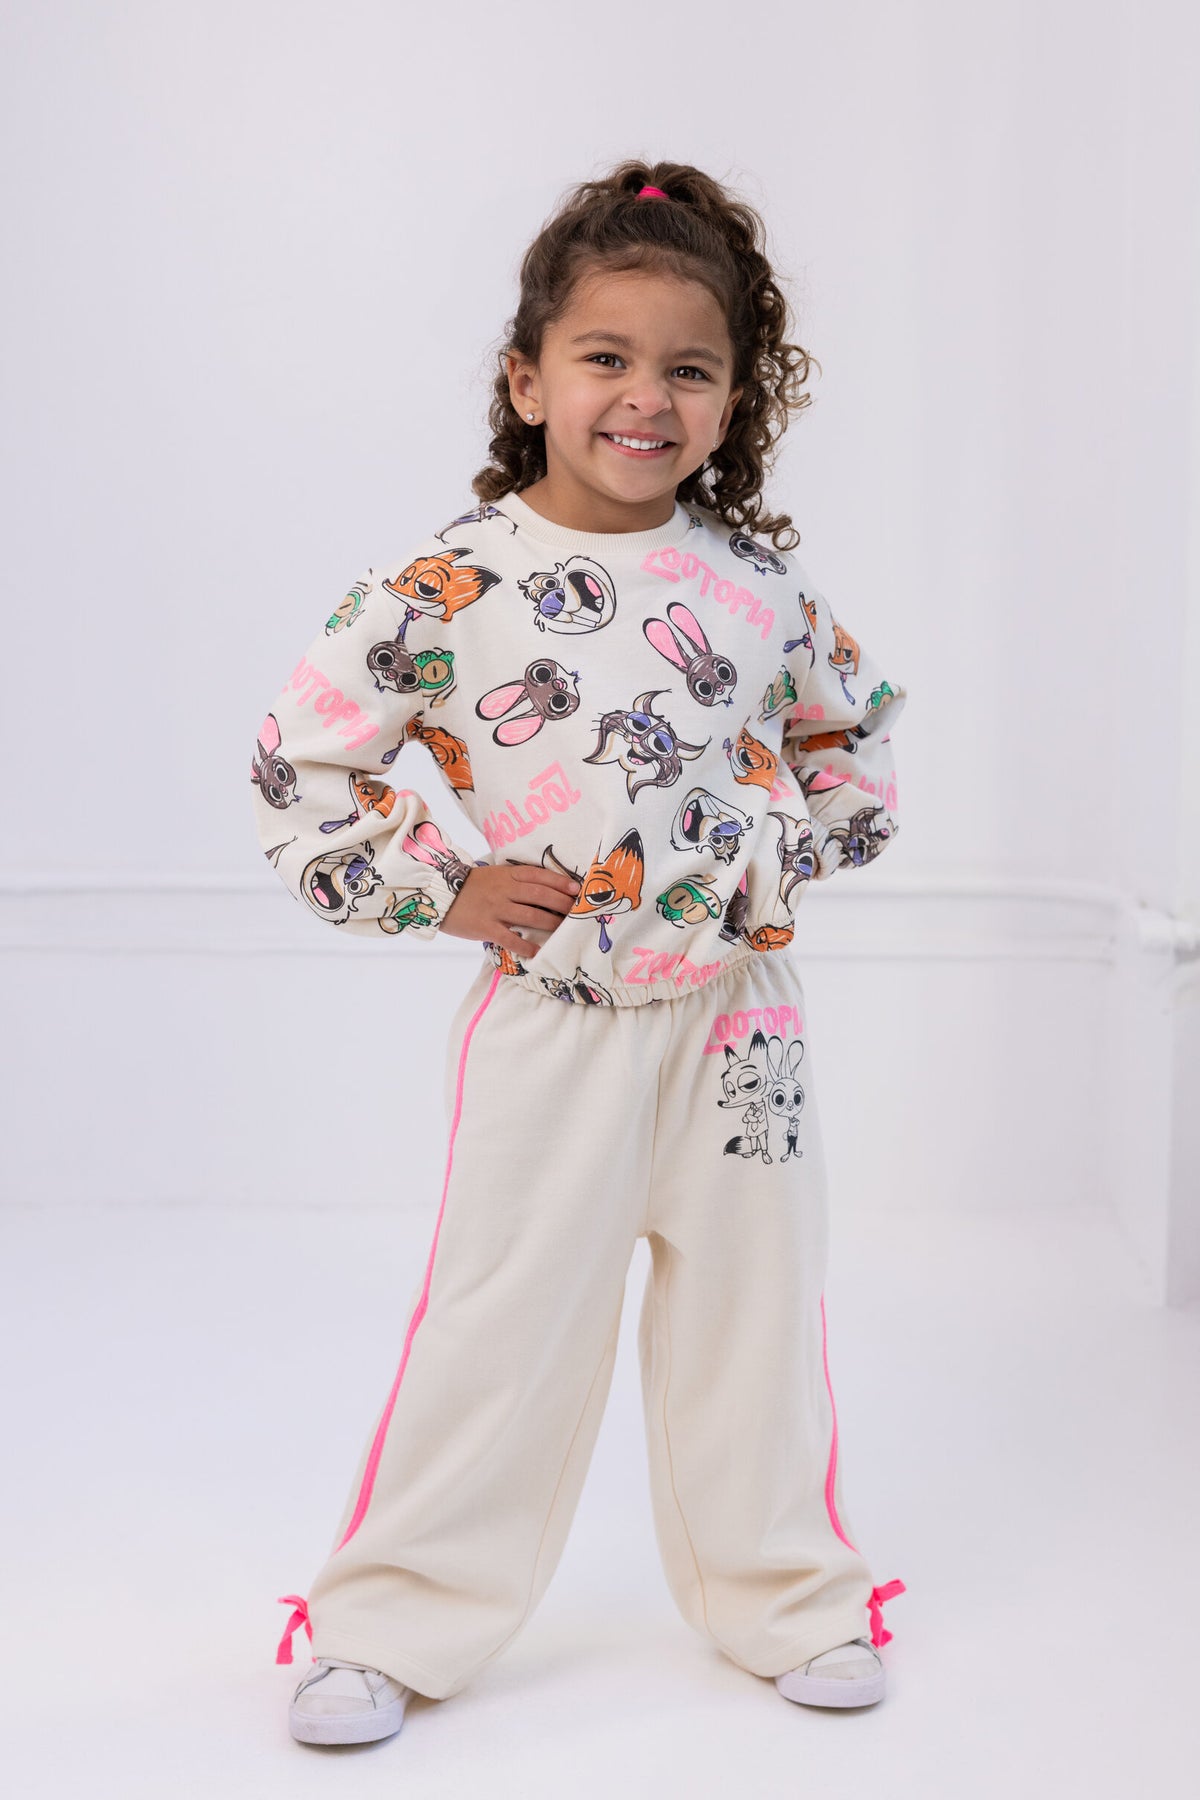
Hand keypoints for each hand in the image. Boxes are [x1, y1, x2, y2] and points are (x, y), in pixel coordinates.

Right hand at [439, 864, 581, 959]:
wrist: (441, 895)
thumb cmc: (472, 886)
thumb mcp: (495, 874)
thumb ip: (517, 879)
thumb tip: (545, 888)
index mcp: (508, 875)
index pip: (539, 876)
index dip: (560, 882)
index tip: (577, 889)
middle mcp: (504, 890)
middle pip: (540, 896)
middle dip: (562, 903)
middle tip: (577, 911)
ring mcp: (496, 909)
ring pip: (530, 916)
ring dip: (550, 923)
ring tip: (563, 929)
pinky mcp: (486, 928)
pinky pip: (510, 938)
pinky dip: (525, 946)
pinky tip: (537, 951)